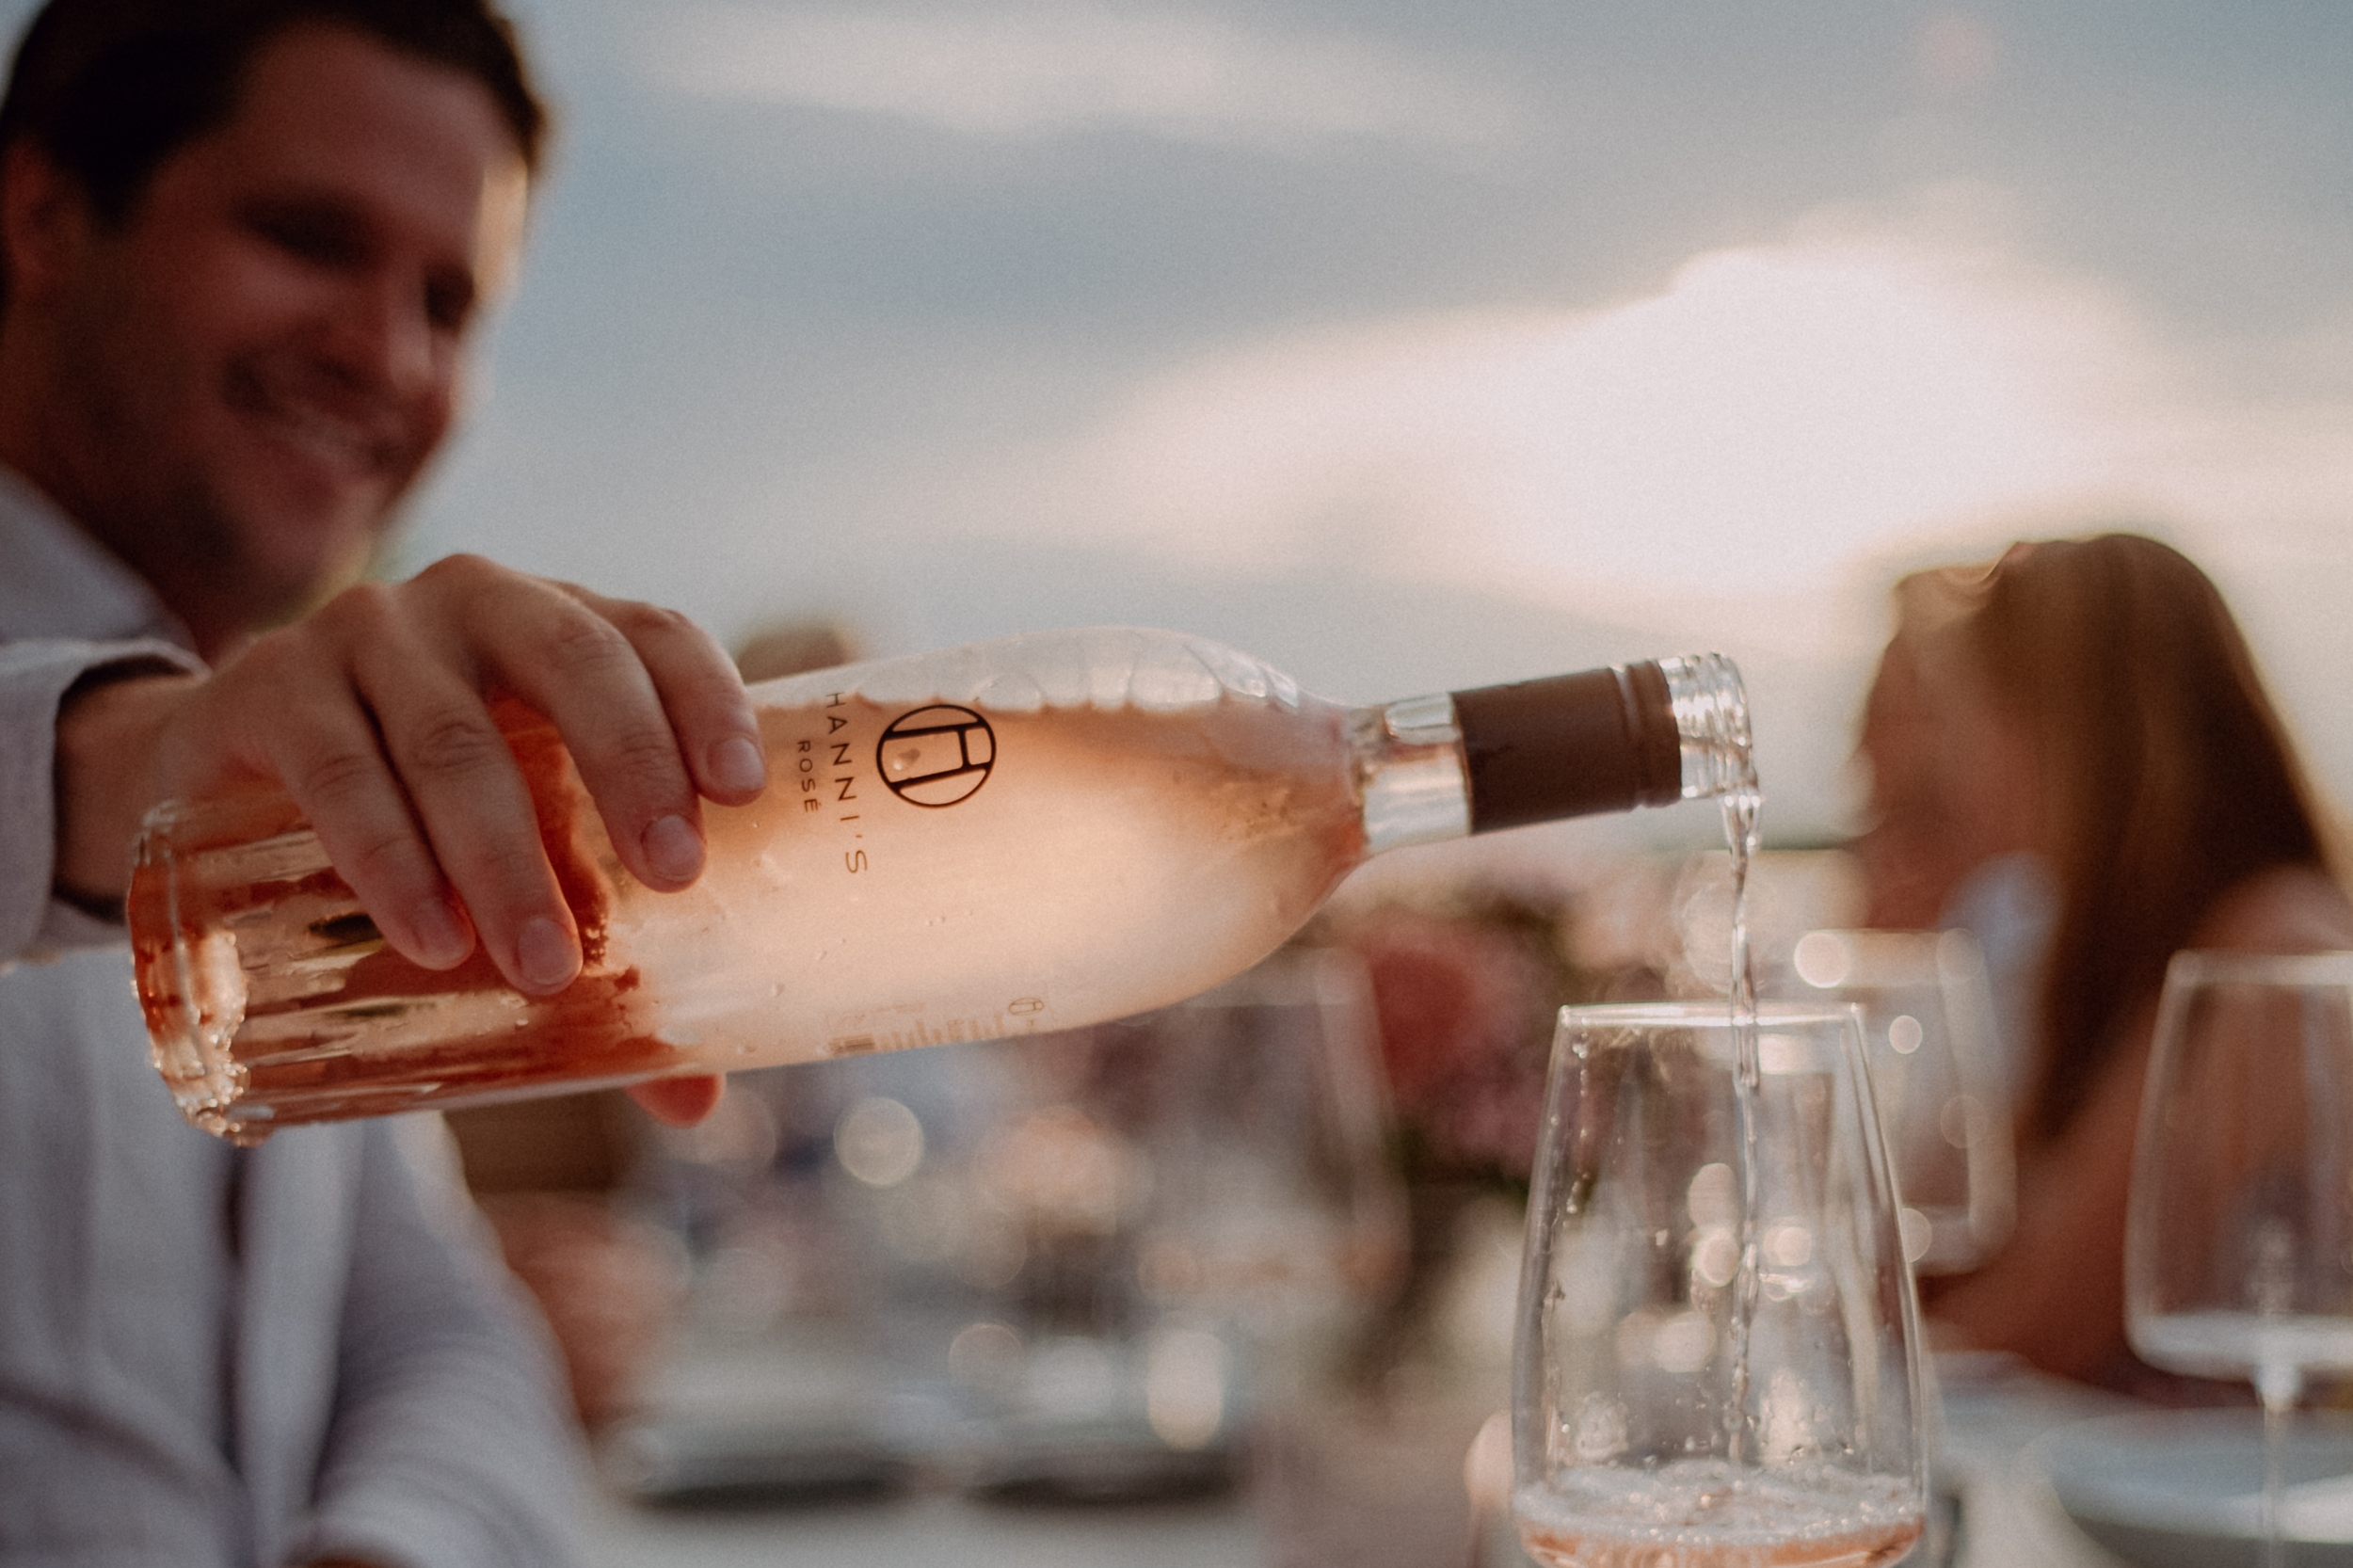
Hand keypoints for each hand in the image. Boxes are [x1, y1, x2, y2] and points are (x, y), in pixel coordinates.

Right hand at [55, 556, 762, 1117]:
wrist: (224, 772)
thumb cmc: (421, 809)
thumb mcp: (522, 855)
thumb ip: (607, 965)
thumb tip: (695, 1102)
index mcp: (565, 628)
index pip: (656, 635)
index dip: (707, 701)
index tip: (743, 790)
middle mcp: (477, 603)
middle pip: (572, 662)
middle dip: (631, 766)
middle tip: (673, 876)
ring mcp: (370, 634)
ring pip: (454, 737)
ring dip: (506, 859)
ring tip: (546, 970)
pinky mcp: (272, 687)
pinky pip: (339, 771)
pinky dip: (390, 861)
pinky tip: (432, 939)